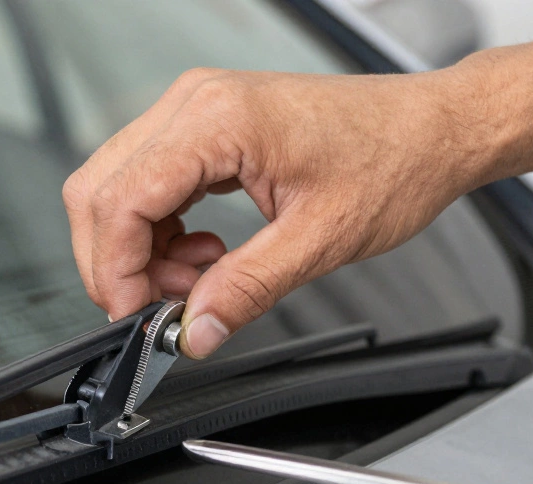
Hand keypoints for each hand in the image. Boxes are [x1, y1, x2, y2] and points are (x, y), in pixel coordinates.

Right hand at [62, 67, 491, 357]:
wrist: (431, 129)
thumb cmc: (392, 161)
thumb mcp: (319, 241)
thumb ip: (245, 290)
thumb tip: (193, 331)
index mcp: (219, 120)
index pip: (121, 198)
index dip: (114, 268)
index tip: (133, 316)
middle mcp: (196, 102)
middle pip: (101, 190)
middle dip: (117, 262)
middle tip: (160, 308)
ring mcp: (196, 109)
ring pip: (116, 187)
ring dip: (139, 249)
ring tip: (198, 281)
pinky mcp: (205, 125)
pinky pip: (147, 181)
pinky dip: (158, 230)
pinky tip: (203, 256)